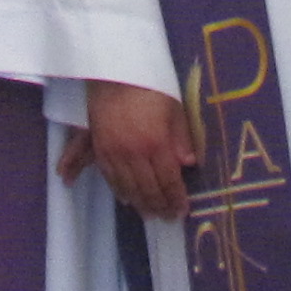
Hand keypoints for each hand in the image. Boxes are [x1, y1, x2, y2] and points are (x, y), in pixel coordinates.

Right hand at [63, 80, 197, 217]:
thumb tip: (191, 164)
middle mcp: (134, 153)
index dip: (176, 199)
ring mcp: (114, 153)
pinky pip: (109, 177)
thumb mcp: (174, 108)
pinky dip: (118, 191)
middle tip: (166, 218)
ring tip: (149, 213)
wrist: (114, 73)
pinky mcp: (100, 148)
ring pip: (127, 188)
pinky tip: (126, 198)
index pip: (168, 180)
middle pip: (148, 189)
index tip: (181, 211)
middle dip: (159, 206)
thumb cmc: (149, 87)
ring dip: (139, 203)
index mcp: (156, 143)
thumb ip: (182, 138)